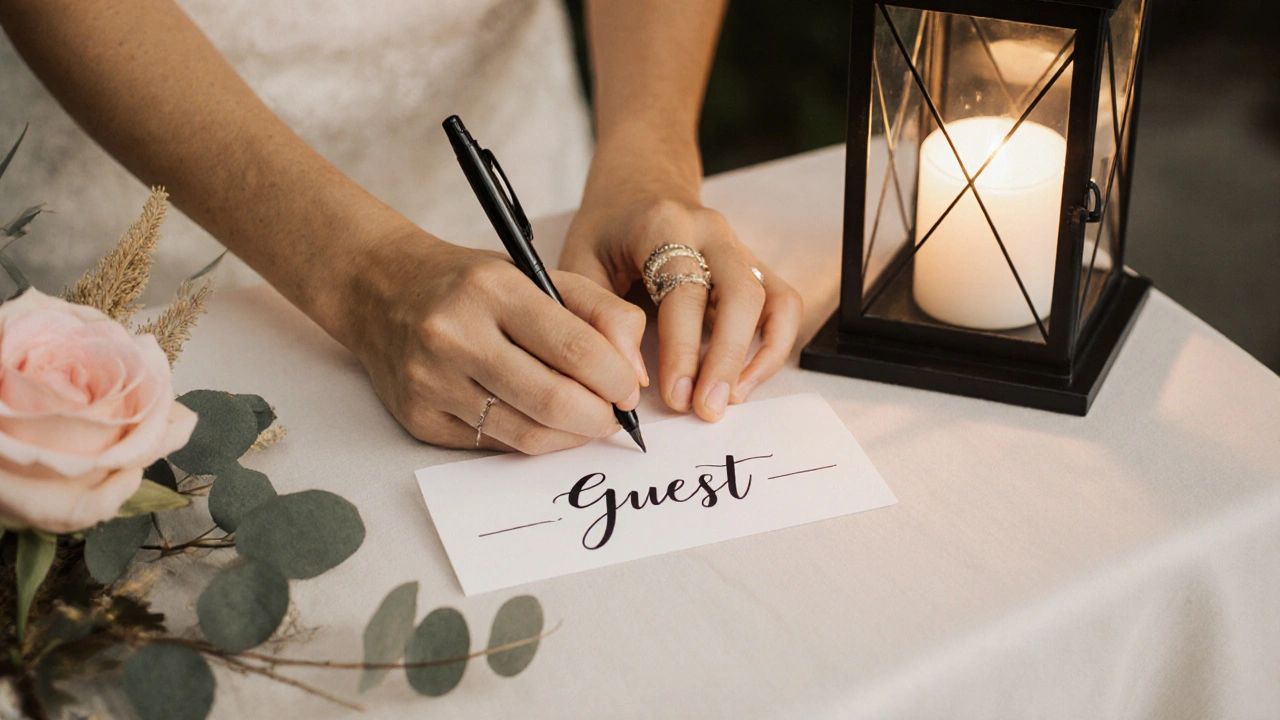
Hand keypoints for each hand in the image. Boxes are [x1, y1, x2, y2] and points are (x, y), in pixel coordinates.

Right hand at [339, 231, 647, 453]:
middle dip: (599, 417)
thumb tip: (636, 373)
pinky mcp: (418, 418)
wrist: (380, 289)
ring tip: (585, 421)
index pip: (575, 349)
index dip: (616, 379)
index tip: (630, 389)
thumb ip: (600, 312)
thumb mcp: (537, 274)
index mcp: (492, 289)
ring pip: (526, 434)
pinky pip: (493, 445)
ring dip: (570, 436)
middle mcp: (454, 335)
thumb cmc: (471, 284)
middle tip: (614, 415)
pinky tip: (541, 423)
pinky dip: (530, 440)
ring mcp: (430, 381)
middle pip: (553, 400)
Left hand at [561, 154, 801, 422]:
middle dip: (725, 359)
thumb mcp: (579, 265)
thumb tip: (633, 376)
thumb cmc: (605, 232)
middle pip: (740, 294)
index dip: (681, 349)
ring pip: (772, 300)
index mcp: (664, 223)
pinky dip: (773, 346)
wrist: (636, 189)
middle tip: (704, 409)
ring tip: (728, 400)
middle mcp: (711, 231)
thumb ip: (600, 318)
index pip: (684, 290)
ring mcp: (740, 247)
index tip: (672, 396)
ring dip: (756, 358)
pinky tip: (744, 381)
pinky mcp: (754, 266)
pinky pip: (784, 305)